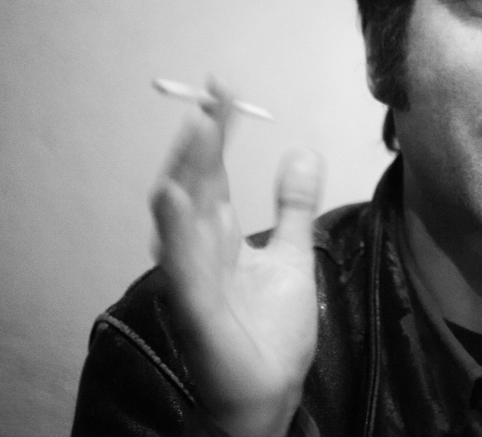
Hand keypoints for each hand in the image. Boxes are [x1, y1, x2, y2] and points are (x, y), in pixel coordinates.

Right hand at [151, 81, 321, 436]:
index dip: (217, 132)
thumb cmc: (269, 330)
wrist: (269, 392)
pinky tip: (179, 197)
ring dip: (188, 170)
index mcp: (218, 236)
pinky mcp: (197, 310)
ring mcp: (194, 278)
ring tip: (198, 127)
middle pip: (194, 185)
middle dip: (201, 141)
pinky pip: (184, 266)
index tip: (225, 90)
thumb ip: (292, 206)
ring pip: (182, 216)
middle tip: (214, 97)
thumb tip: (303, 151)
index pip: (214, 173)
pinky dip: (178, 232)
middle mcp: (198, 250)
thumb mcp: (291, 254)